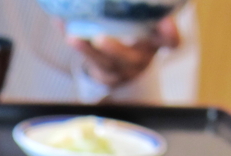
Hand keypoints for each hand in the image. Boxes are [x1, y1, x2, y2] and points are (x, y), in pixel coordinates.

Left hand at [66, 15, 180, 87]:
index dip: (169, 35)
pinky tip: (60, 23)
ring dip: (87, 51)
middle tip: (101, 39)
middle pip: (128, 59)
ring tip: (73, 38)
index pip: (170, 43)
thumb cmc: (137, 37)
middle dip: (115, 49)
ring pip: (103, 63)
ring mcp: (118, 69)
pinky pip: (84, 59)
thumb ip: (148, 13)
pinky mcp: (100, 72)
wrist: (124, 67)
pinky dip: (71, 39)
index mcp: (155, 44)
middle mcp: (139, 59)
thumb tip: (150, 0)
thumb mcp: (148, 27)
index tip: (166, 23)